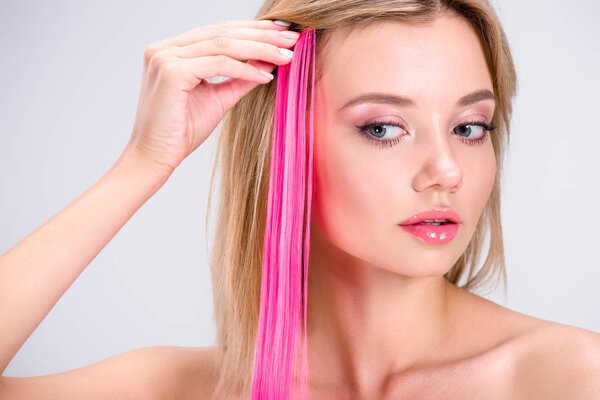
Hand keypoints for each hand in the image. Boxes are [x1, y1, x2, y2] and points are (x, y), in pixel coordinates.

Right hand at [122, 19, 298, 173]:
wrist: (155, 158)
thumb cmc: (181, 132)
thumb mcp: (218, 99)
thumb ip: (240, 78)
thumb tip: (269, 62)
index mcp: (172, 51)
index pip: (218, 31)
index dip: (253, 30)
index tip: (282, 34)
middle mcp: (164, 48)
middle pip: (223, 32)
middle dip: (262, 35)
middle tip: (293, 39)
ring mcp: (164, 57)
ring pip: (223, 45)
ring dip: (260, 48)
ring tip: (287, 56)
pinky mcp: (171, 71)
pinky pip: (218, 64)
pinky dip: (246, 70)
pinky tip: (267, 76)